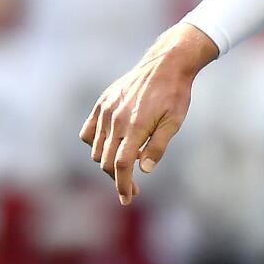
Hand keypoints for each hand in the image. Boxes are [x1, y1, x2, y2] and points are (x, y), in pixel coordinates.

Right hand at [80, 23, 218, 203]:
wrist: (165, 65)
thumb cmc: (174, 95)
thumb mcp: (174, 122)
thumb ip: (158, 147)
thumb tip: (145, 170)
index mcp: (135, 127)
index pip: (122, 165)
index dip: (122, 185)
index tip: (127, 199)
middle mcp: (116, 120)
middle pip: (107, 161)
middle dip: (119, 179)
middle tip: (133, 189)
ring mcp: (106, 111)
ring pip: (97, 149)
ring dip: (109, 163)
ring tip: (128, 165)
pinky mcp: (102, 104)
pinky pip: (88, 132)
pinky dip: (96, 145)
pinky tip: (111, 148)